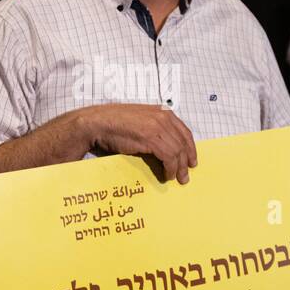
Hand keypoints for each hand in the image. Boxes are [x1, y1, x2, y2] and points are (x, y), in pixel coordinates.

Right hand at [80, 104, 197, 183]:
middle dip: (187, 160)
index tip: (191, 159)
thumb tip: (164, 147)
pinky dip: (171, 169)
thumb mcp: (140, 122)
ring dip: (179, 168)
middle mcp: (163, 117)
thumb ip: (154, 129)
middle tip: (187, 174)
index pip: (184, 131)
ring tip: (179, 178)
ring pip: (178, 151)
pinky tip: (168, 175)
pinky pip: (169, 157)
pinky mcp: (151, 138)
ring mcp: (158, 127)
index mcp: (162, 111)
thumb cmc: (114, 124)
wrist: (97, 123)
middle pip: (184, 142)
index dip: (190, 148)